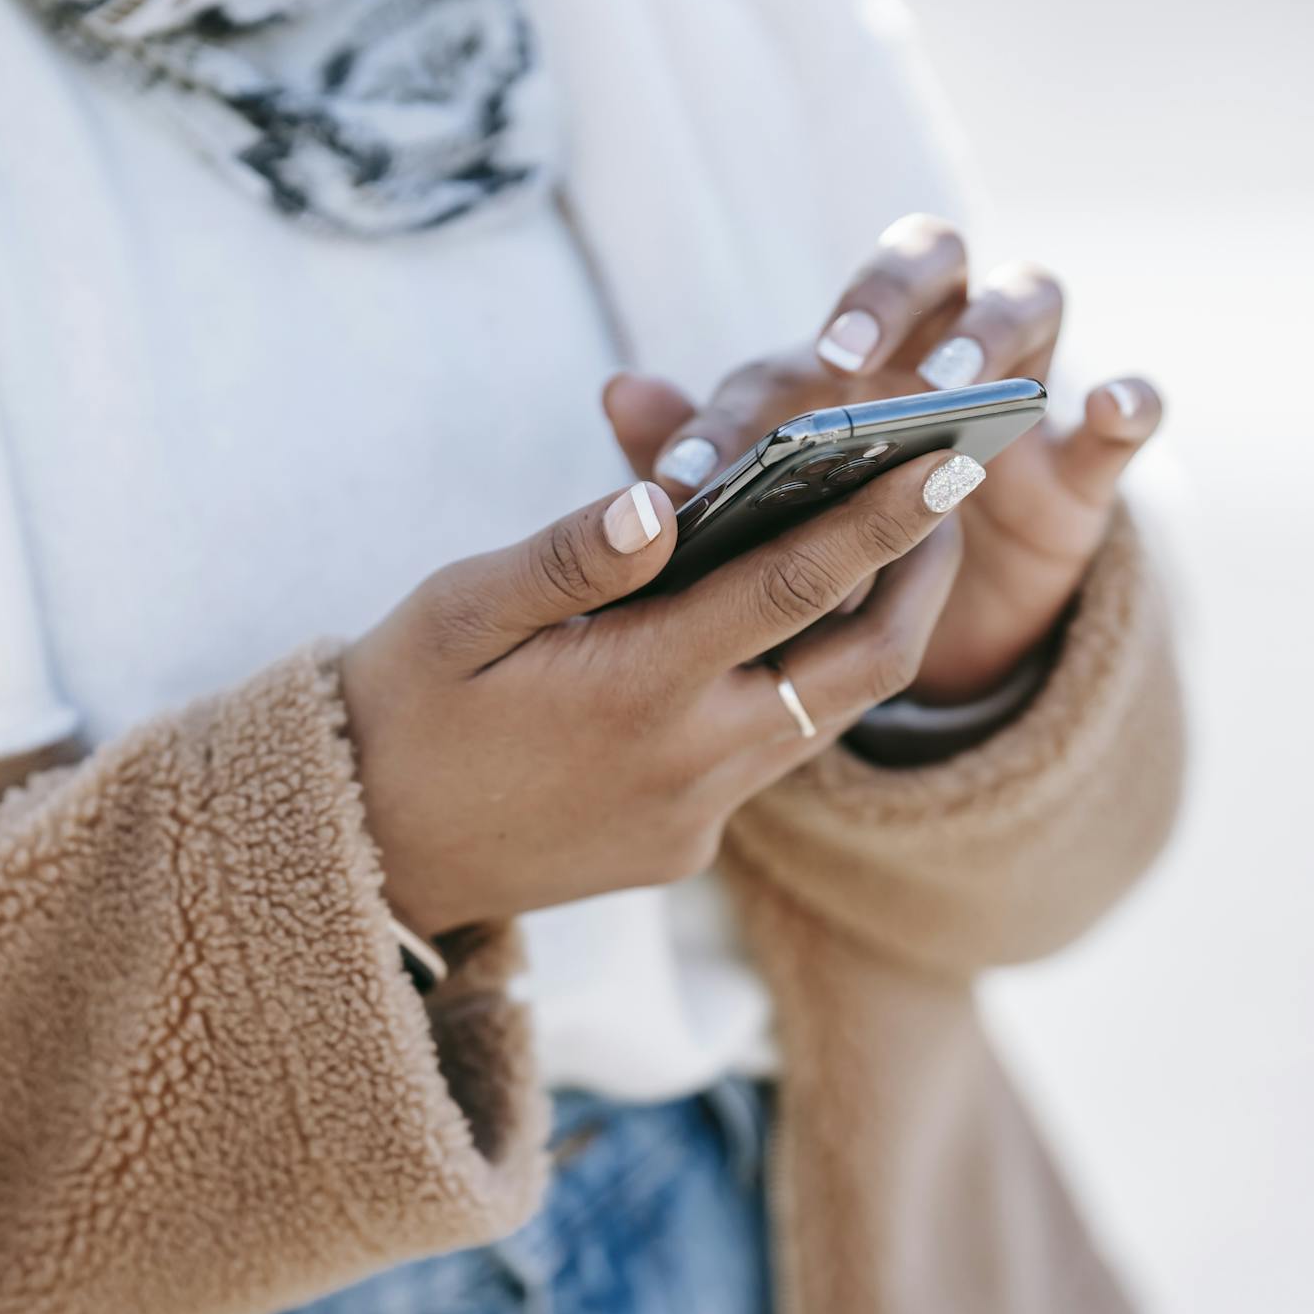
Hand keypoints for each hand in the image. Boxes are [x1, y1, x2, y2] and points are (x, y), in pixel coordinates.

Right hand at [341, 451, 974, 936]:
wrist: (361, 856)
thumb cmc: (399, 706)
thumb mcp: (457, 611)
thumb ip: (569, 556)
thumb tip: (664, 499)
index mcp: (638, 688)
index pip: (799, 584)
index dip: (886, 516)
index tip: (952, 457)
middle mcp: (691, 762)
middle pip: (866, 665)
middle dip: (922, 576)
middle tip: (946, 494)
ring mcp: (695, 817)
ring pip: (827, 715)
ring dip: (870, 633)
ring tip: (885, 550)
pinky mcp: (684, 852)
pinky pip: (769, 758)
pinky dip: (796, 687)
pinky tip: (777, 633)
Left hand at [604, 215, 1161, 703]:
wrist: (933, 627)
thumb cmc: (832, 539)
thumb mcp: (764, 511)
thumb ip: (700, 449)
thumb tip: (617, 391)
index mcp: (851, 350)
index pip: (802, 335)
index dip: (754, 391)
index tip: (701, 467)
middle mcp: (938, 340)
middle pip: (929, 261)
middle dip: (884, 296)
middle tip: (837, 359)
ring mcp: (1024, 387)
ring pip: (1030, 299)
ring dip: (989, 336)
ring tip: (949, 395)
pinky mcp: (1086, 462)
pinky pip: (1126, 411)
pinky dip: (1127, 401)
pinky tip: (1110, 410)